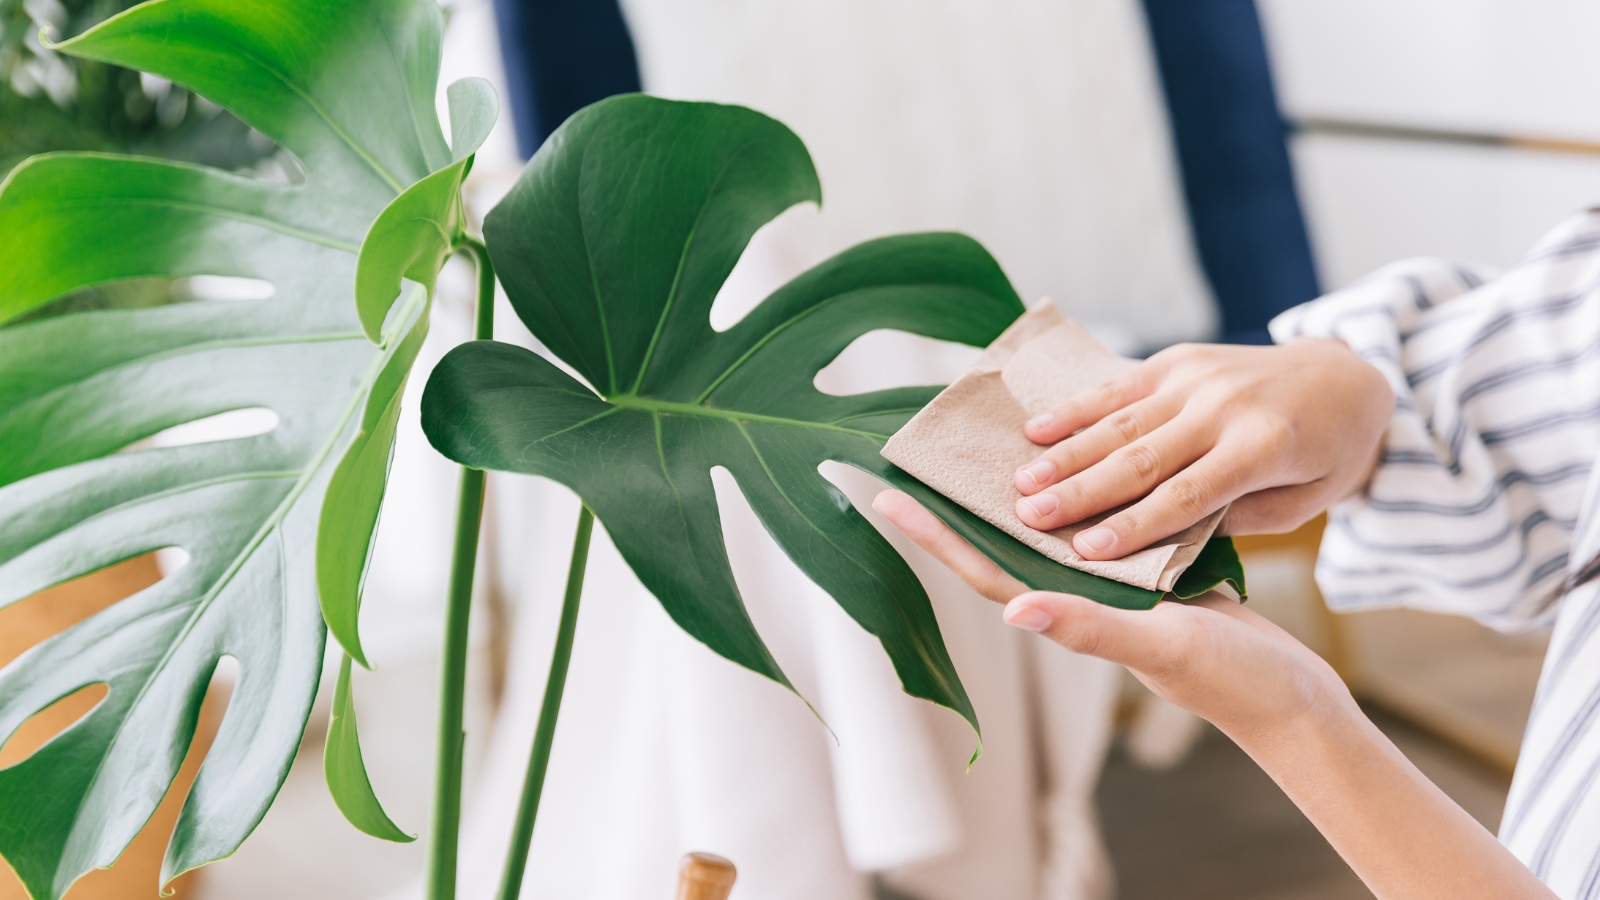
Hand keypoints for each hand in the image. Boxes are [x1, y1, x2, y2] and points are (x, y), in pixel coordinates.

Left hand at [871, 490, 1557, 899]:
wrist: (1291, 697)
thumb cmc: (1230, 681)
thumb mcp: (1162, 646)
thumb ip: (1090, 630)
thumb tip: (1016, 610)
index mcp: (1067, 614)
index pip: (983, 570)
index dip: (934, 537)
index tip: (886, 497)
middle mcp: (1076, 600)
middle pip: (1000, 545)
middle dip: (956, 507)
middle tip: (916, 457)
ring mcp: (1109, 589)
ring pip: (1045, 533)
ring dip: (1008, 496)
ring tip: (977, 447)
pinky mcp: (1144, 576)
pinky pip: (1094, 528)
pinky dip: (1074, 495)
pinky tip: (1071, 464)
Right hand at [1011, 338, 1392, 559]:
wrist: (1347, 375)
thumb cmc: (1326, 454)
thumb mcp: (1303, 501)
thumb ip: (1236, 516)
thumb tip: (1166, 537)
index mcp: (1264, 448)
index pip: (1187, 496)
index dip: (1135, 525)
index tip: (1086, 552)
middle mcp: (1224, 407)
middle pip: (1141, 458)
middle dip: (1080, 491)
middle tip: (1029, 517)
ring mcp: (1198, 378)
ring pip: (1121, 422)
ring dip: (1066, 454)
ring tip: (1020, 481)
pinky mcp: (1179, 360)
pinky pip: (1120, 387)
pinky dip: (1076, 408)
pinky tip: (1035, 429)